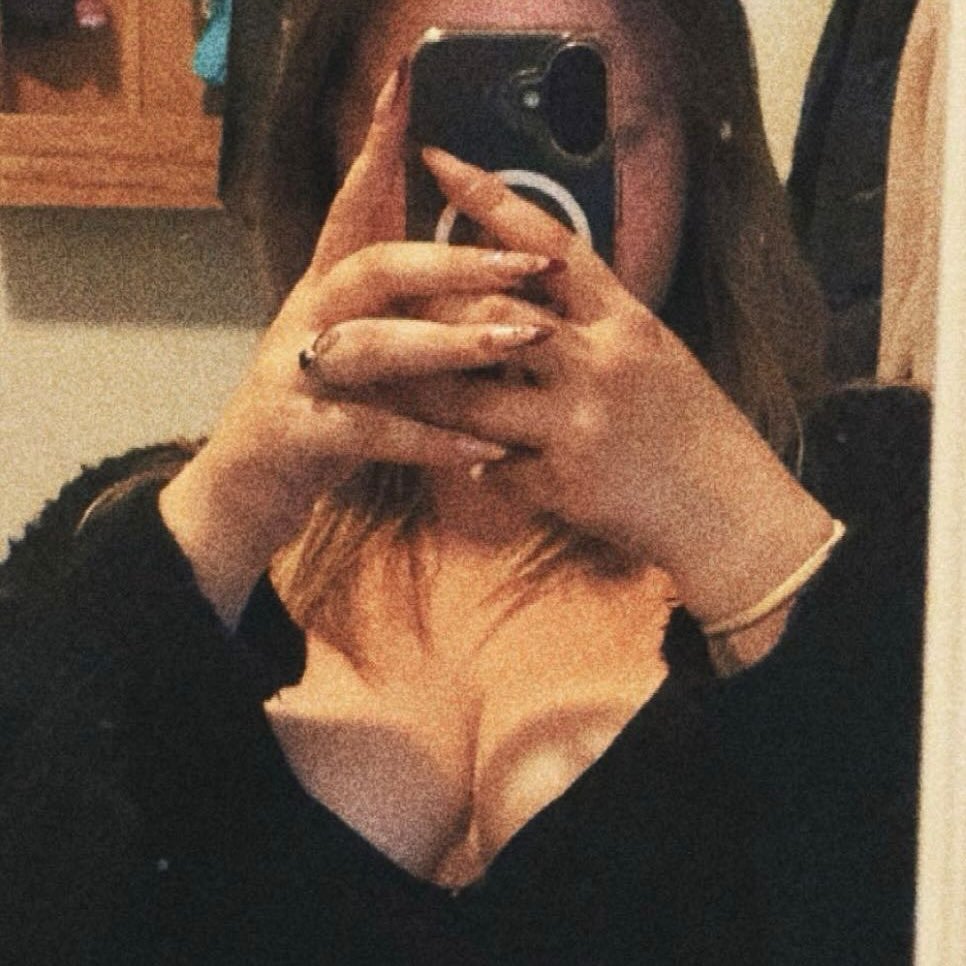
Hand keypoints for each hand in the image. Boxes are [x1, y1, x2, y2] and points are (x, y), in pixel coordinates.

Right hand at [160, 69, 554, 623]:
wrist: (244, 491)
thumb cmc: (319, 413)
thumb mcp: (356, 349)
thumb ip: (400, 311)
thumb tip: (479, 278)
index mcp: (323, 291)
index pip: (350, 208)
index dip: (374, 150)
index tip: (405, 88)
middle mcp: (305, 319)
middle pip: (373, 267)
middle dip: (455, 260)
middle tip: (533, 262)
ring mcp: (294, 375)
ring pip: (374, 345)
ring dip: (453, 343)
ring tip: (526, 342)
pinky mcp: (296, 435)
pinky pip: (372, 432)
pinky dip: (433, 440)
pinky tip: (489, 449)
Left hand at [399, 147, 833, 632]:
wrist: (732, 514)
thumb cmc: (696, 432)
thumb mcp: (656, 358)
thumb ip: (596, 327)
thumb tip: (530, 302)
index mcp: (628, 322)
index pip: (551, 244)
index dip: (491, 198)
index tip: (439, 163)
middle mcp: (601, 363)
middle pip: (491, 314)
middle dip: (429, 310)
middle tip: (380, 302)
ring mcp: (579, 424)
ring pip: (471, 399)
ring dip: (426, 395)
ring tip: (391, 387)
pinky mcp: (564, 484)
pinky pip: (495, 469)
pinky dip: (477, 465)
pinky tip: (468, 464)